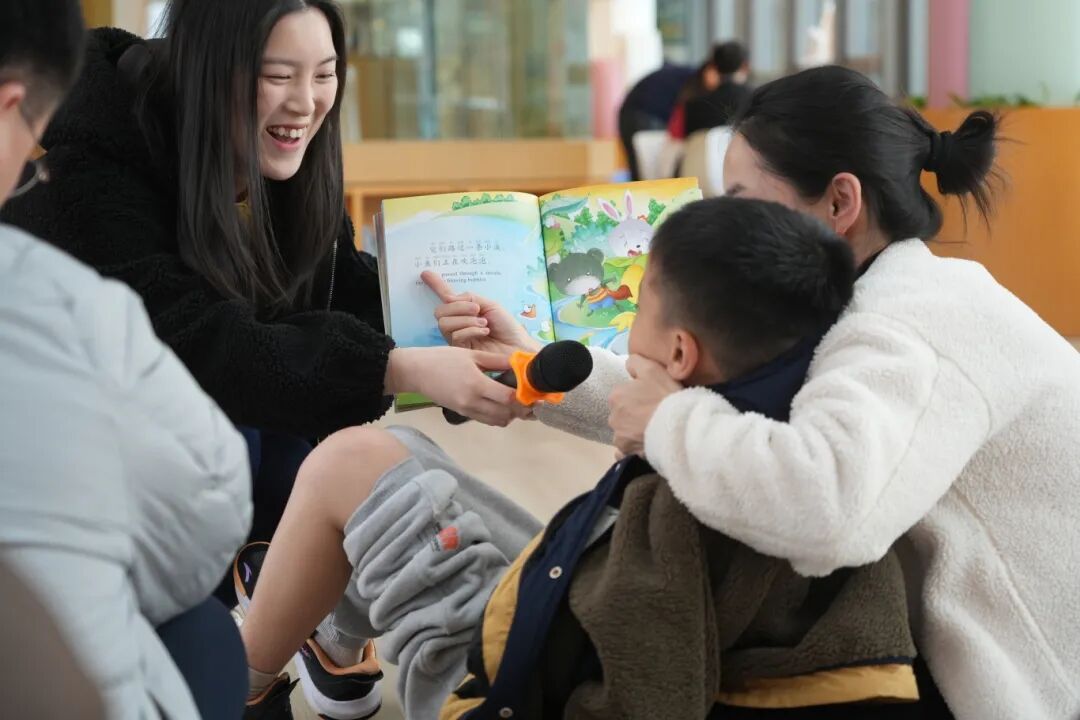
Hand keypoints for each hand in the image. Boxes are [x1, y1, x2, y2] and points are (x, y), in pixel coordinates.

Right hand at [386, 346, 529, 426]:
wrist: (416, 372)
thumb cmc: (443, 359)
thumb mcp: (471, 354)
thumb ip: (497, 360)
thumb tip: (520, 361)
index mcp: (476, 384)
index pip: (508, 398)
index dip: (523, 398)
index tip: (533, 392)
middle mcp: (473, 401)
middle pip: (506, 414)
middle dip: (520, 409)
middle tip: (529, 399)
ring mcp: (467, 410)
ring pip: (497, 421)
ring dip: (509, 414)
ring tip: (514, 401)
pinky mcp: (462, 414)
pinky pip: (486, 420)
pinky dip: (497, 415)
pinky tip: (499, 403)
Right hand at [422, 271, 540, 354]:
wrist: (518, 347)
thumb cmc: (508, 328)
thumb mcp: (490, 305)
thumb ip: (470, 299)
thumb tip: (450, 297)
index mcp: (466, 311)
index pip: (447, 297)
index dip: (436, 285)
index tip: (425, 273)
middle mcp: (458, 324)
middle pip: (440, 311)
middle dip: (458, 307)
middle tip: (477, 309)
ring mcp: (458, 338)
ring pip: (444, 323)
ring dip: (466, 319)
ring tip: (484, 323)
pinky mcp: (460, 351)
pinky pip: (455, 335)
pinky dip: (471, 330)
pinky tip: (484, 332)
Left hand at [608, 355, 681, 457]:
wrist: (678, 428)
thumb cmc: (665, 397)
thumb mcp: (653, 369)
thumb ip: (636, 363)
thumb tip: (629, 365)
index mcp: (616, 396)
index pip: (623, 394)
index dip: (638, 396)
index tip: (652, 399)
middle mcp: (612, 417)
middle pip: (622, 414)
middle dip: (634, 414)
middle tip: (655, 414)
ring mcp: (619, 438)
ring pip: (624, 432)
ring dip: (633, 432)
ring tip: (653, 431)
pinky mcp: (626, 454)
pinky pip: (624, 452)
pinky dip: (631, 449)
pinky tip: (644, 445)